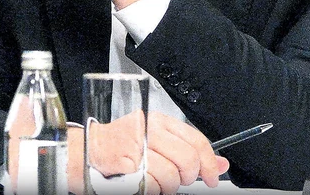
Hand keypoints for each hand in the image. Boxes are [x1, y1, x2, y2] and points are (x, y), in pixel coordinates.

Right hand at [66, 114, 229, 194]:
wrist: (88, 150)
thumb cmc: (122, 146)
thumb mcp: (157, 142)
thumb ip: (187, 151)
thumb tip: (221, 163)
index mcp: (158, 120)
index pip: (196, 140)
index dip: (209, 164)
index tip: (210, 178)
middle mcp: (148, 128)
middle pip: (187, 160)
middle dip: (186, 178)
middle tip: (177, 181)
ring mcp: (136, 144)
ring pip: (170, 175)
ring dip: (165, 187)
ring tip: (154, 181)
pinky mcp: (125, 161)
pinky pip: (150, 184)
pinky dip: (150, 189)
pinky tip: (141, 182)